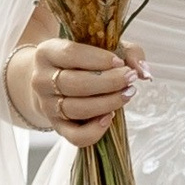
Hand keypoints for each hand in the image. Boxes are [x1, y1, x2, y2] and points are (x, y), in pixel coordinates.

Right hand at [9, 34, 142, 144]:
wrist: (54, 80)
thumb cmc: (83, 61)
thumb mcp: (101, 47)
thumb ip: (127, 52)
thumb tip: (143, 71)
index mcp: (47, 53)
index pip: (71, 54)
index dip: (99, 59)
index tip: (120, 62)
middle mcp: (41, 80)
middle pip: (74, 84)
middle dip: (108, 82)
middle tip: (130, 79)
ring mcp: (47, 105)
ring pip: (76, 109)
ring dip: (107, 103)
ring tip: (127, 94)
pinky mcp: (57, 126)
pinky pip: (75, 136)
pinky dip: (95, 130)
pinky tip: (110, 117)